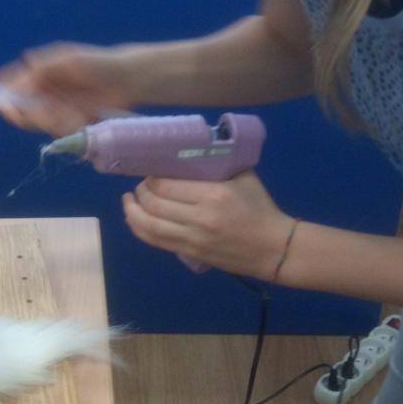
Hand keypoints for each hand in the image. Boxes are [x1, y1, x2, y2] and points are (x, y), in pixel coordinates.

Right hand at [0, 41, 138, 136]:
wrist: (128, 79)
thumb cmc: (96, 63)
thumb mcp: (67, 59)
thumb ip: (40, 70)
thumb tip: (15, 86)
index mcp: (36, 74)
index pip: (10, 88)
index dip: (4, 98)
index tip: (5, 106)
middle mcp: (42, 93)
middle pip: (21, 111)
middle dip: (34, 114)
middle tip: (53, 111)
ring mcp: (55, 109)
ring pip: (39, 123)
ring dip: (55, 120)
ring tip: (76, 113)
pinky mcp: (67, 122)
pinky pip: (57, 130)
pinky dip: (68, 125)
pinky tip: (83, 117)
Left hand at [121, 170, 293, 279]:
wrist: (273, 247)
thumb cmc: (259, 208)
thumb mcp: (243, 176)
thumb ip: (216, 163)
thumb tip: (188, 150)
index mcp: (213, 195)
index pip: (166, 185)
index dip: (151, 178)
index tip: (150, 172)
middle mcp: (199, 218)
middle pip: (153, 204)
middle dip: (140, 192)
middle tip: (141, 185)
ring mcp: (192, 238)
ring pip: (148, 225)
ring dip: (132, 211)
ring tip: (128, 200)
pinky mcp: (189, 253)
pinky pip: (155, 241)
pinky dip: (139, 229)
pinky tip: (134, 218)